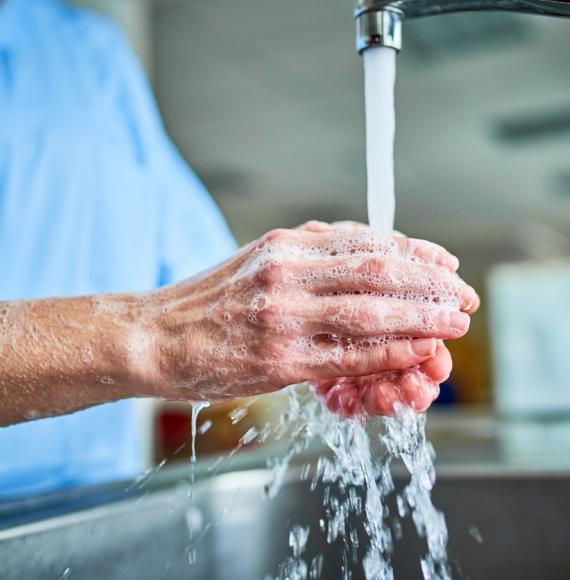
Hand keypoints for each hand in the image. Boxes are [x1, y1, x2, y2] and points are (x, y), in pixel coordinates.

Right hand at [139, 225, 476, 402]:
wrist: (154, 335)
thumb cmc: (208, 300)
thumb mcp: (257, 259)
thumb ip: (309, 253)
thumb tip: (363, 247)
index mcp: (285, 244)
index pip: (369, 240)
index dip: (417, 253)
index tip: (448, 265)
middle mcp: (287, 271)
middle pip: (380, 270)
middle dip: (432, 284)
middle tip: (465, 296)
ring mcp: (283, 316)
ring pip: (372, 311)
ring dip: (422, 317)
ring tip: (455, 323)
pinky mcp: (278, 360)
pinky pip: (348, 355)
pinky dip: (390, 353)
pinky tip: (417, 352)